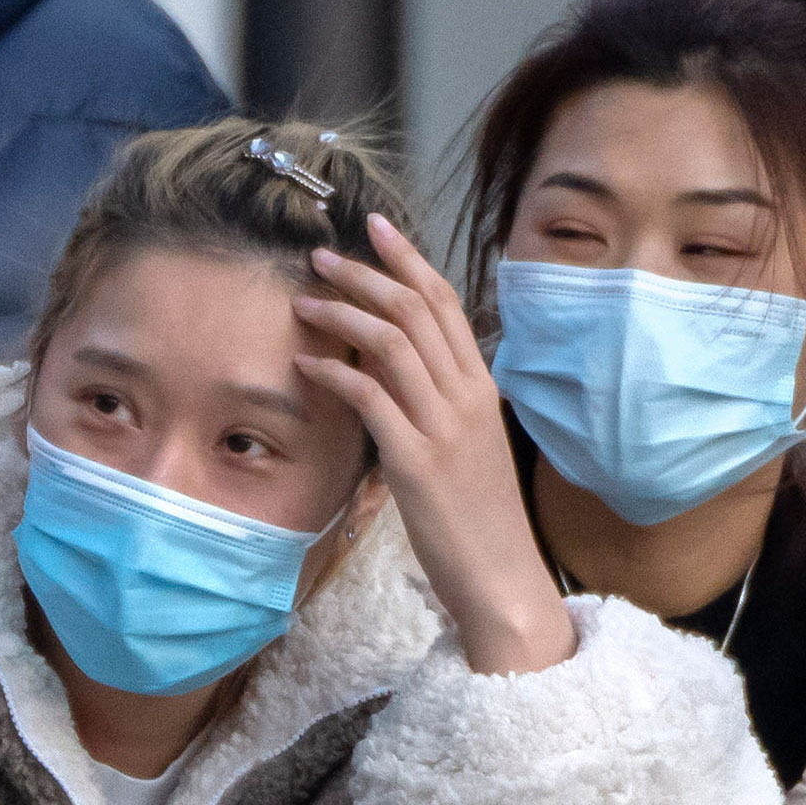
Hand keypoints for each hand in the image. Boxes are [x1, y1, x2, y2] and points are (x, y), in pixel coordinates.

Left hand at [295, 216, 576, 677]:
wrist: (501, 577)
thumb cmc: (478, 516)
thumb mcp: (467, 444)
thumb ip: (438, 401)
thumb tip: (392, 366)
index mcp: (481, 387)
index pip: (445, 303)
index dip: (409, 259)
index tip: (375, 227)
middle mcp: (467, 396)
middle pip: (415, 310)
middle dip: (364, 274)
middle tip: (321, 256)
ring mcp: (444, 427)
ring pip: (392, 343)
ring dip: (343, 314)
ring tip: (304, 301)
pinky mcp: (417, 462)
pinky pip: (371, 398)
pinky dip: (335, 372)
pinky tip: (306, 363)